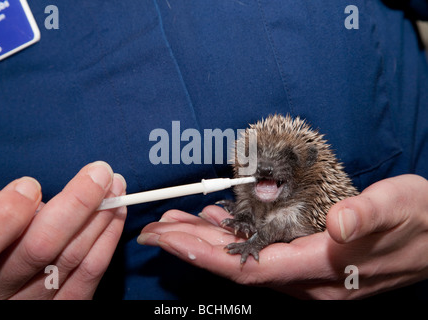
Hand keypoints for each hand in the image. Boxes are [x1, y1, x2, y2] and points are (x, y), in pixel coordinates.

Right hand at [0, 161, 126, 298]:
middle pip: (41, 247)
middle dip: (78, 203)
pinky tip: (117, 215)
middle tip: (99, 172)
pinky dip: (107, 241)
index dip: (9, 212)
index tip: (30, 185)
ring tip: (115, 186)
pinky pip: (89, 276)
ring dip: (100, 216)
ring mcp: (31, 304)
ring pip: (72, 258)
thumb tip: (19, 192)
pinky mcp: (60, 308)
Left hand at [138, 174, 427, 298]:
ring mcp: (304, 270)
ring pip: (244, 258)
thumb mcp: (400, 208)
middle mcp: (306, 276)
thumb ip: (368, 216)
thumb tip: (340, 225)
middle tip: (156, 227)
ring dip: (206, 240)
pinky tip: (218, 219)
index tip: (167, 237)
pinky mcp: (307, 258)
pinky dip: (233, 235)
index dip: (203, 254)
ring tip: (175, 221)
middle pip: (236, 265)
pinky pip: (260, 251)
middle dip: (192, 246)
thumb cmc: (420, 222)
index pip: (249, 267)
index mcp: (321, 267)